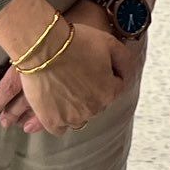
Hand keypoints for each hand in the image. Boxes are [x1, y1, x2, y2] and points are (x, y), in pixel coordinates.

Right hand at [0, 12, 132, 133]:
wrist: (42, 47)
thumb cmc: (75, 42)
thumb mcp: (109, 42)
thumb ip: (124, 59)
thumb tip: (127, 72)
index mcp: (109, 92)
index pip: (115, 86)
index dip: (105, 72)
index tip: (92, 64)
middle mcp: (93, 109)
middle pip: (97, 102)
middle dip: (90, 90)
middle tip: (76, 72)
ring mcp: (71, 118)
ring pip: (79, 116)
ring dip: (75, 106)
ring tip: (63, 86)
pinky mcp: (52, 121)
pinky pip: (60, 127)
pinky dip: (58, 118)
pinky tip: (54, 103)